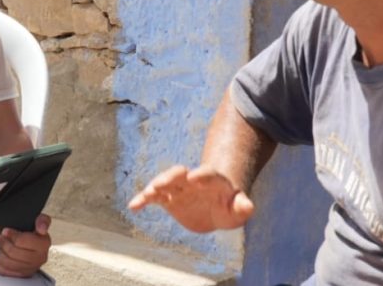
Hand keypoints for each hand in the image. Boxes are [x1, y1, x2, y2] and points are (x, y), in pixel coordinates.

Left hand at [0, 214, 51, 277]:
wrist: (35, 244)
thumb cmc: (36, 232)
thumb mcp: (41, 221)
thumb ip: (43, 220)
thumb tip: (42, 228)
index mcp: (44, 244)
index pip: (22, 241)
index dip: (11, 235)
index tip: (5, 231)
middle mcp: (40, 258)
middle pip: (13, 252)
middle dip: (3, 243)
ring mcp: (31, 268)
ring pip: (8, 262)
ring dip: (0, 252)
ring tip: (0, 245)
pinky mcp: (23, 274)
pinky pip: (5, 271)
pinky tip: (0, 256)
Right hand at [127, 165, 254, 232]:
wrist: (215, 207)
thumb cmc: (230, 206)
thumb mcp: (238, 209)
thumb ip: (242, 207)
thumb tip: (249, 207)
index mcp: (212, 180)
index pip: (207, 174)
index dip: (202, 175)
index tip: (194, 177)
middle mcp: (192, 181)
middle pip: (181, 173)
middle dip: (172, 176)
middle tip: (163, 181)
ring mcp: (179, 188)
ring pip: (165, 182)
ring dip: (158, 184)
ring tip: (150, 191)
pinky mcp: (168, 199)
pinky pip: (153, 197)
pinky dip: (143, 200)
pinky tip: (133, 206)